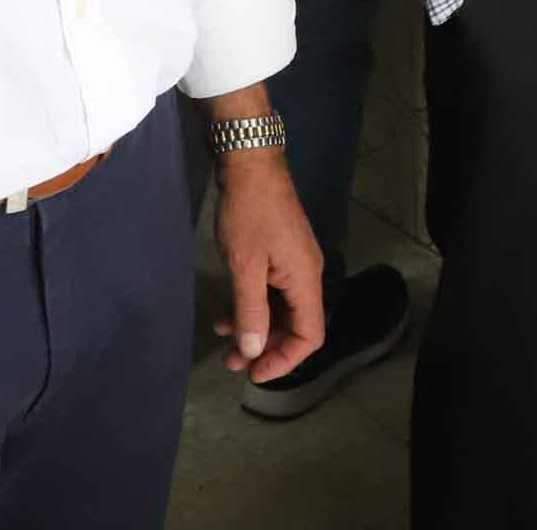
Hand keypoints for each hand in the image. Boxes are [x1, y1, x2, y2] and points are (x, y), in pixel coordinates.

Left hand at [212, 148, 323, 383]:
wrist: (250, 164)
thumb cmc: (249, 213)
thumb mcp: (245, 267)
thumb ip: (250, 311)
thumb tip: (254, 350)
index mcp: (306, 280)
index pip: (310, 335)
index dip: (285, 360)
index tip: (255, 373)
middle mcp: (306, 275)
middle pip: (295, 326)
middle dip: (266, 348)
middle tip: (233, 362)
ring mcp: (293, 263)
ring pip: (281, 310)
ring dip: (256, 329)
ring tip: (225, 343)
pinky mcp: (280, 254)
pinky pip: (271, 292)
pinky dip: (252, 307)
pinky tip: (226, 314)